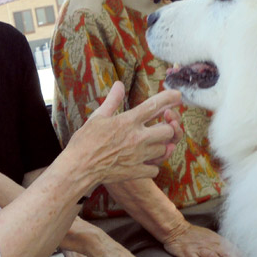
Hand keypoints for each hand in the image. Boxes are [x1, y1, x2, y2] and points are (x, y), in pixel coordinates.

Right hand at [67, 81, 181, 184]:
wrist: (79, 167)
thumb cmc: (85, 141)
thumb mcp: (97, 117)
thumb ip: (112, 100)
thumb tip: (119, 85)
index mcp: (128, 121)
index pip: (155, 105)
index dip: (169, 98)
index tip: (178, 96)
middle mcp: (137, 137)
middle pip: (168, 130)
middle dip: (167, 127)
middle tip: (159, 127)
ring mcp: (138, 156)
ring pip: (164, 149)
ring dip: (160, 146)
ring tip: (149, 145)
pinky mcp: (136, 171)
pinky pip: (155, 168)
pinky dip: (152, 165)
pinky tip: (144, 162)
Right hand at [163, 223, 234, 256]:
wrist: (175, 228)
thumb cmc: (193, 235)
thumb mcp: (210, 236)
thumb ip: (221, 245)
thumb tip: (234, 254)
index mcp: (216, 240)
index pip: (232, 249)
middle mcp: (210, 244)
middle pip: (225, 253)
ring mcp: (199, 249)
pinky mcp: (188, 253)